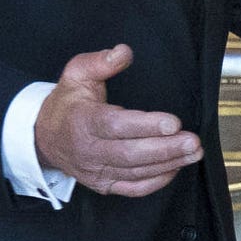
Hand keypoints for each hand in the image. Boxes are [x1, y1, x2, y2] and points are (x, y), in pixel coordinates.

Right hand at [34, 44, 202, 197]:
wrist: (45, 138)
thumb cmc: (67, 105)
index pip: (116, 126)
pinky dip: (156, 181)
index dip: (146, 126)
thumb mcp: (76, 75)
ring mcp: (97, 171)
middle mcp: (89, 150)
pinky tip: (176, 167)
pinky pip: (133, 189)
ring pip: (136, 172)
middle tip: (193, 141)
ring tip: (194, 153)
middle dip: (166, 149)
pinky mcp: (104, 184)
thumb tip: (123, 52)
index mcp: (82, 122)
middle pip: (131, 154)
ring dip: (168, 163)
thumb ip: (99, 62)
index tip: (173, 122)